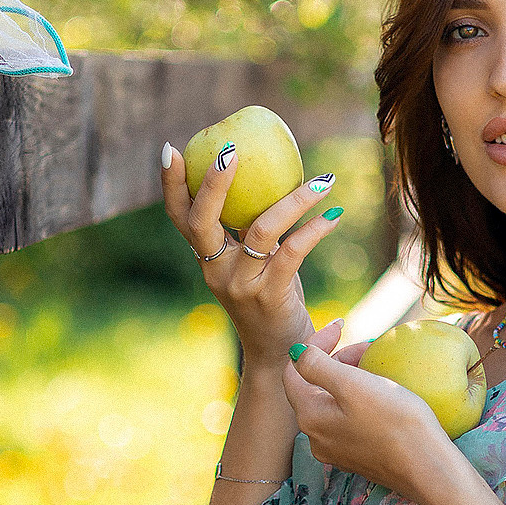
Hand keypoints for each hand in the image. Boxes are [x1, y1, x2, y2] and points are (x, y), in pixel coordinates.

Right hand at [160, 140, 344, 369]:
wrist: (282, 355)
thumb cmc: (271, 297)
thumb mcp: (254, 261)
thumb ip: (250, 229)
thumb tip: (267, 174)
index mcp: (207, 258)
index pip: (180, 217)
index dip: (171, 185)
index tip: (171, 149)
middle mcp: (216, 271)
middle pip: (201, 222)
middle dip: (213, 183)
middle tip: (232, 149)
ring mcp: (241, 285)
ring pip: (261, 230)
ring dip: (294, 200)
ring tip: (322, 180)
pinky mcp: (270, 296)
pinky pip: (293, 251)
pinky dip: (316, 229)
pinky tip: (335, 213)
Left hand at [284, 320, 449, 493]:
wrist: (428, 468)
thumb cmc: (393, 422)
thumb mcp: (352, 385)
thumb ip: (316, 365)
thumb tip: (295, 353)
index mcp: (309, 416)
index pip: (295, 370)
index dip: (314, 343)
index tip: (342, 326)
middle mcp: (315, 437)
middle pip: (315, 385)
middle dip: (337, 359)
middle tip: (367, 345)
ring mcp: (336, 450)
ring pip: (334, 401)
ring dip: (350, 376)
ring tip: (377, 363)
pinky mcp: (357, 456)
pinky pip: (349, 418)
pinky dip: (360, 398)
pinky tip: (383, 391)